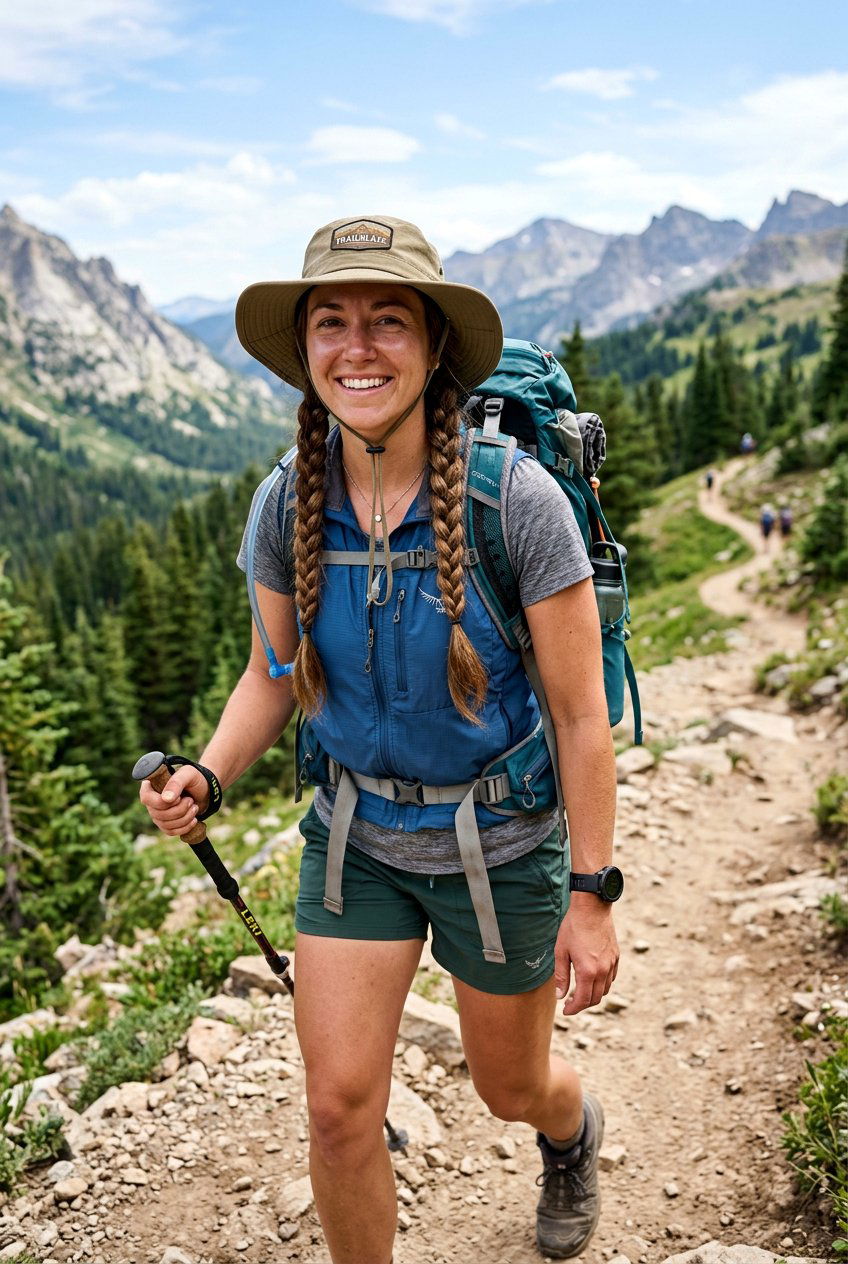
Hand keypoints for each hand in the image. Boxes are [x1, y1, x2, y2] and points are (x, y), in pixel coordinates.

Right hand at [138, 765, 209, 836]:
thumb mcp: (188, 774)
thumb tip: (166, 799)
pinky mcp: (165, 824)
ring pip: (165, 824)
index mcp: (151, 786)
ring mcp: (157, 814)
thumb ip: (176, 783)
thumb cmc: (194, 779)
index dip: (163, 802)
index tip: (179, 797)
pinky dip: (185, 827)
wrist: (205, 790)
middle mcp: (151, 801)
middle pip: (158, 814)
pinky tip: (194, 819)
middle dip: (179, 810)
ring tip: (194, 807)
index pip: (146, 798)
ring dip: (184, 818)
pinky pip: (171, 831)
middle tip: (191, 800)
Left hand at [554, 895, 618, 1015]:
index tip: (565, 1010)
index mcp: (587, 971)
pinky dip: (602, 984)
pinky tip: (592, 979)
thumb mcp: (561, 951)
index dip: (573, 1009)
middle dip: (582, 1005)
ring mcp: (611, 964)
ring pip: (605, 990)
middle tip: (570, 1003)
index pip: (582, 1000)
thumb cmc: (573, 927)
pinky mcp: (616, 956)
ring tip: (580, 992)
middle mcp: (602, 970)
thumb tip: (560, 996)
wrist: (592, 907)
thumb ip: (561, 976)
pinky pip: (611, 978)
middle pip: (595, 998)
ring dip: (593, 995)